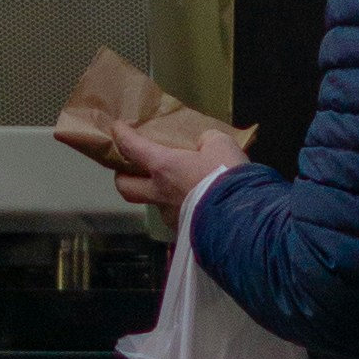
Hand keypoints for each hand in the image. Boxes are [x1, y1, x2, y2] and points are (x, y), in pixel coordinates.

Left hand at [105, 114, 253, 229]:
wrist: (241, 216)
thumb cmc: (226, 175)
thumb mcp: (220, 144)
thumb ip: (207, 140)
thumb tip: (204, 143)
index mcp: (163, 167)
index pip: (132, 148)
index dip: (122, 135)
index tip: (116, 128)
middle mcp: (159, 192)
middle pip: (126, 187)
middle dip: (122, 176)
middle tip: (131, 168)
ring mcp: (170, 215)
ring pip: (153, 203)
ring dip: (156, 194)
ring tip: (173, 185)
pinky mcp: (183, 230)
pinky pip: (175, 215)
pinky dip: (179, 206)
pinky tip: (194, 202)